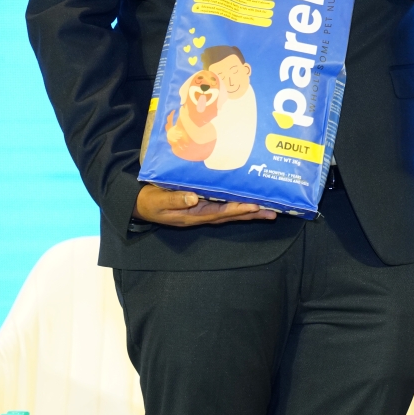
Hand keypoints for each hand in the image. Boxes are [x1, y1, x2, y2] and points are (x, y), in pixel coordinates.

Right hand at [132, 183, 277, 226]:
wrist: (140, 205)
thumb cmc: (149, 201)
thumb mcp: (158, 201)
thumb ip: (174, 199)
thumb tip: (193, 198)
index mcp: (193, 215)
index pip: (220, 213)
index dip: (238, 210)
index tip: (254, 206)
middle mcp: (201, 216)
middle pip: (231, 216)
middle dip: (251, 214)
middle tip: (273, 212)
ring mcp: (202, 212)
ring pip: (229, 213)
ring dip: (249, 211)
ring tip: (268, 209)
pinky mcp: (201, 206)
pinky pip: (223, 207)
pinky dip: (237, 205)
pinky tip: (249, 202)